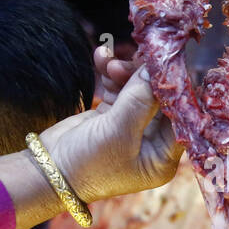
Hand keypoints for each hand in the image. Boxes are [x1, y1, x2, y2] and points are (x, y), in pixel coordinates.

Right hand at [44, 55, 182, 204]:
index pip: (182, 117)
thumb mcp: (118, 132)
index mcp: (162, 157)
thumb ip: (141, 99)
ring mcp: (132, 128)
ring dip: (126, 72)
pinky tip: (101, 58)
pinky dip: (111, 74)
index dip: (177, 89)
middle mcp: (152, 143)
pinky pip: (119, 89)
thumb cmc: (88, 164)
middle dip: (146, 77)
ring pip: (139, 90)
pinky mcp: (112, 116)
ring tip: (109, 64)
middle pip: (160, 99)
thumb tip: (158, 67)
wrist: (47, 172)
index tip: (167, 62)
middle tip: (135, 56)